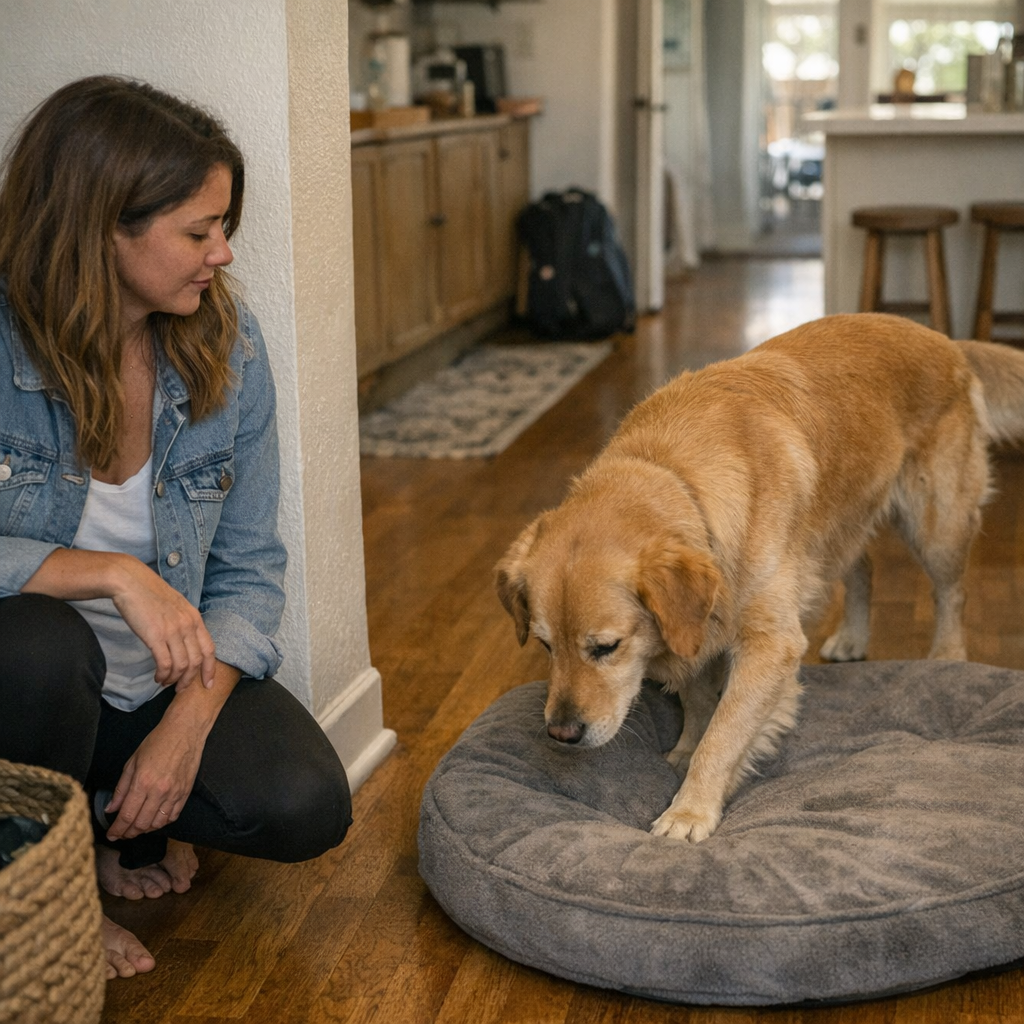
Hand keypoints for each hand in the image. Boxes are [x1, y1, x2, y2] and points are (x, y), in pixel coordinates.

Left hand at [103, 715, 204, 839]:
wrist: (185, 730)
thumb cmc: (157, 741)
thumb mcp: (132, 761)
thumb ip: (121, 787)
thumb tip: (111, 808)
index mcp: (142, 782)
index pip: (127, 815)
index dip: (117, 829)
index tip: (111, 835)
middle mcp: (159, 791)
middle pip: (141, 824)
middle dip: (129, 833)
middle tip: (122, 834)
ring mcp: (174, 793)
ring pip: (157, 824)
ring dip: (145, 830)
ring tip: (136, 828)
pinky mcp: (186, 793)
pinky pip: (173, 816)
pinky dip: (162, 823)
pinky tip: (154, 821)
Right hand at [109, 558, 216, 690]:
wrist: (130, 582)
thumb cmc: (150, 594)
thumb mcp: (176, 606)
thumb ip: (184, 622)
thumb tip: (185, 642)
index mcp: (195, 618)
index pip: (209, 649)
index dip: (210, 669)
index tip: (208, 684)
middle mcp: (188, 625)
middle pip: (196, 661)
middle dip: (189, 679)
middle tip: (180, 688)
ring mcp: (173, 630)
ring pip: (181, 665)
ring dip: (174, 679)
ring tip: (165, 683)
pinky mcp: (155, 636)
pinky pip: (164, 663)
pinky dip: (162, 675)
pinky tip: (157, 677)